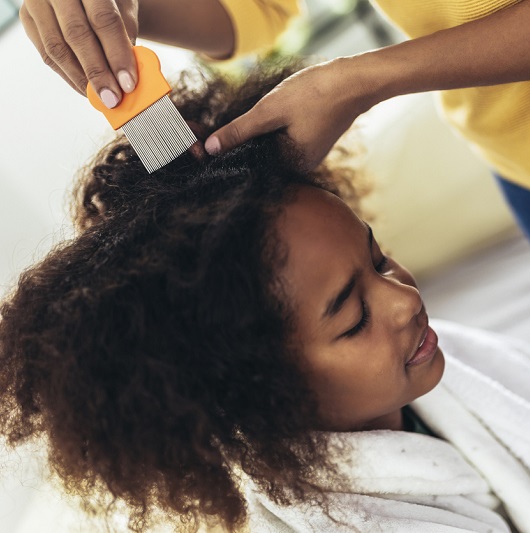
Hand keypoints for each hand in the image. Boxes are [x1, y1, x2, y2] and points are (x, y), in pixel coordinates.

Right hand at [20, 0, 138, 107]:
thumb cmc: (111, 1)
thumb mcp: (124, 10)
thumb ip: (125, 39)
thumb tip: (126, 79)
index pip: (103, 19)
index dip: (117, 54)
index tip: (128, 84)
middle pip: (77, 35)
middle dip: (98, 73)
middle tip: (113, 99)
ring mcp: (37, 1)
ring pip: (57, 48)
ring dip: (82, 80)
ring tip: (101, 98)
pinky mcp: (28, 19)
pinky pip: (47, 55)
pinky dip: (69, 76)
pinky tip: (86, 89)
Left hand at [205, 57, 375, 169]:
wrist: (354, 81)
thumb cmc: (316, 94)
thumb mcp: (270, 111)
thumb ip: (239, 131)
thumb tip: (210, 148)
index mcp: (290, 166)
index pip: (250, 166)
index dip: (230, 151)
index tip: (213, 142)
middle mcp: (298, 168)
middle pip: (260, 158)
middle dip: (244, 142)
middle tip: (237, 124)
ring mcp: (306, 157)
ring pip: (271, 148)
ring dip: (259, 134)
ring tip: (261, 116)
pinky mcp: (310, 145)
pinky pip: (284, 142)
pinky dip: (274, 130)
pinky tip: (275, 115)